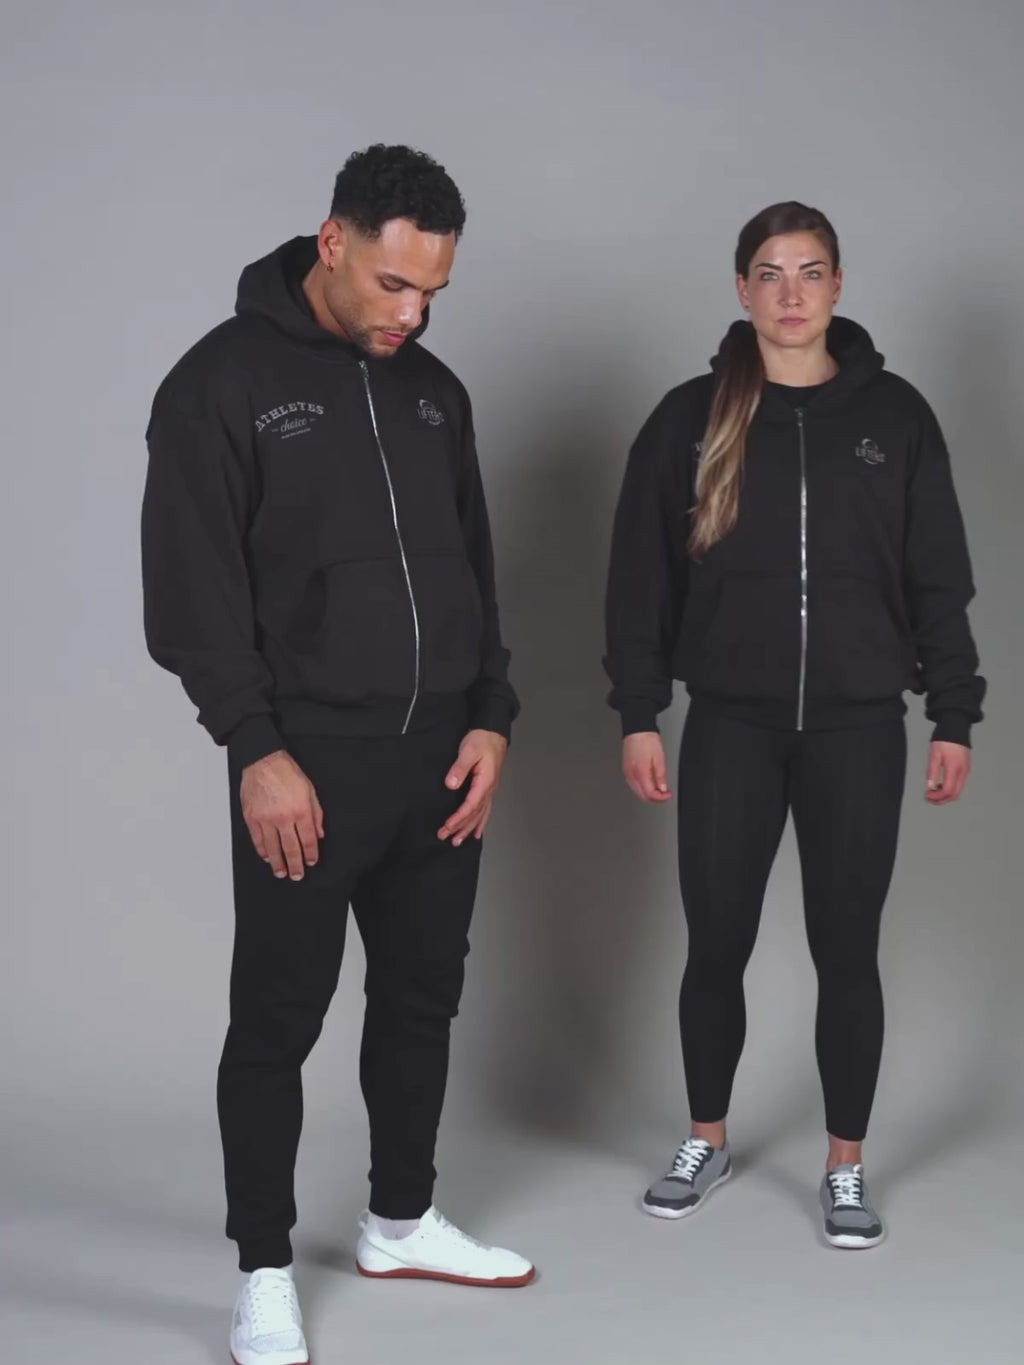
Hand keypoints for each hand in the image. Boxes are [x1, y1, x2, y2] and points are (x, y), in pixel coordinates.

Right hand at [240, 750, 324, 879]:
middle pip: (291, 848)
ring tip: (281, 873)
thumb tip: (319, 834)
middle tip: (297, 876)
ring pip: (273, 847)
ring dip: (278, 863)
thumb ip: (316, 814)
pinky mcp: (252, 817)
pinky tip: (267, 857)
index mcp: (300, 810)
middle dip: (295, 865)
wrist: (263, 761)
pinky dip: (262, 850)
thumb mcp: (310, 790)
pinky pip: (257, 839)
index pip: (308, 840)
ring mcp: (266, 819)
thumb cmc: (287, 773)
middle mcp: (283, 817)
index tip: (311, 862)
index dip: (311, 854)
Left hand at [438, 729, 507, 845]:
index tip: (447, 826)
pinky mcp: (487, 787)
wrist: (493, 732)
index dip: (459, 818)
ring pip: (481, 815)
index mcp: (485, 782)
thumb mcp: (468, 750)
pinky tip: (476, 832)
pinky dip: (480, 823)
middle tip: (447, 838)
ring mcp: (490, 790)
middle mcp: (489, 789)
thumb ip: (460, 768)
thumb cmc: (481, 740)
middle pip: (475, 814)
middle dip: (461, 828)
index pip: (471, 805)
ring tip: (458, 842)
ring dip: (469, 829)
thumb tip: (450, 785)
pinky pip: (485, 810)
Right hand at [623, 732, 672, 802]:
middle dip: (655, 798)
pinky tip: (648, 785)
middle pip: (642, 795)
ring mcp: (627, 773)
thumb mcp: (659, 758)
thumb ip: (661, 776)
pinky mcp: (626, 769)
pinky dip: (642, 788)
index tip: (668, 795)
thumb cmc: (647, 740)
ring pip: (637, 792)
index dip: (661, 798)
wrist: (637, 730)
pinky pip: (633, 785)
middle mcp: (631, 775)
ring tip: (659, 790)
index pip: (650, 794)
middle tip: (665, 794)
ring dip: (648, 794)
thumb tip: (663, 789)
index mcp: (641, 773)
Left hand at [925, 741, 970, 804]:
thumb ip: (932, 772)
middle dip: (941, 800)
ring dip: (945, 795)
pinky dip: (949, 789)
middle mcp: (963, 772)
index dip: (937, 797)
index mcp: (955, 769)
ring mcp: (966, 771)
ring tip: (932, 793)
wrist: (956, 728)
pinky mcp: (965, 768)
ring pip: (957, 791)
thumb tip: (930, 787)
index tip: (927, 795)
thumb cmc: (944, 740)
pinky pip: (959, 784)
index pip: (948, 791)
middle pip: (954, 795)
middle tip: (929, 798)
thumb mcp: (934, 755)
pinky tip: (940, 785)